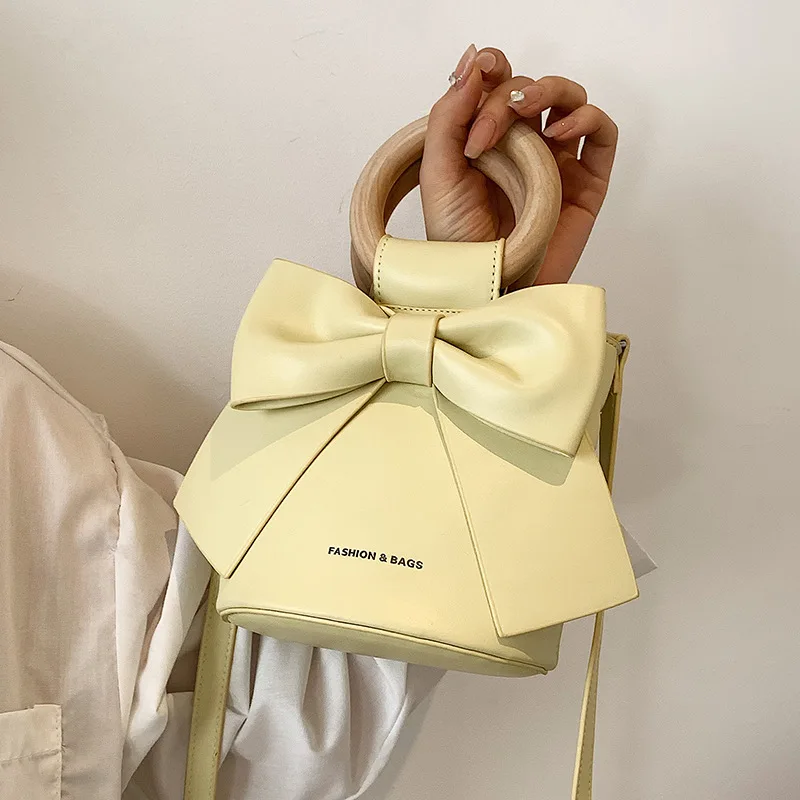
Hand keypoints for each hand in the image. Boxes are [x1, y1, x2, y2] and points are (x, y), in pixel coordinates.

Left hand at [419, 44, 618, 285]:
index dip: (492, 68)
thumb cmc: (458, 240)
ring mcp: (556, 163)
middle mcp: (522, 147)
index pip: (497, 84)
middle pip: (529, 89)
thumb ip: (450, 116)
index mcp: (486, 140)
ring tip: (526, 114)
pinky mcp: (585, 183)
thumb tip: (474, 62)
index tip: (478, 74)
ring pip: (570, 100)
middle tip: (484, 135)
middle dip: (505, 98)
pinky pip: (601, 135)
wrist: (482, 285)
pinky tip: (557, 135)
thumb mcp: (438, 173)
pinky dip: (586, 119)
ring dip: (551, 91)